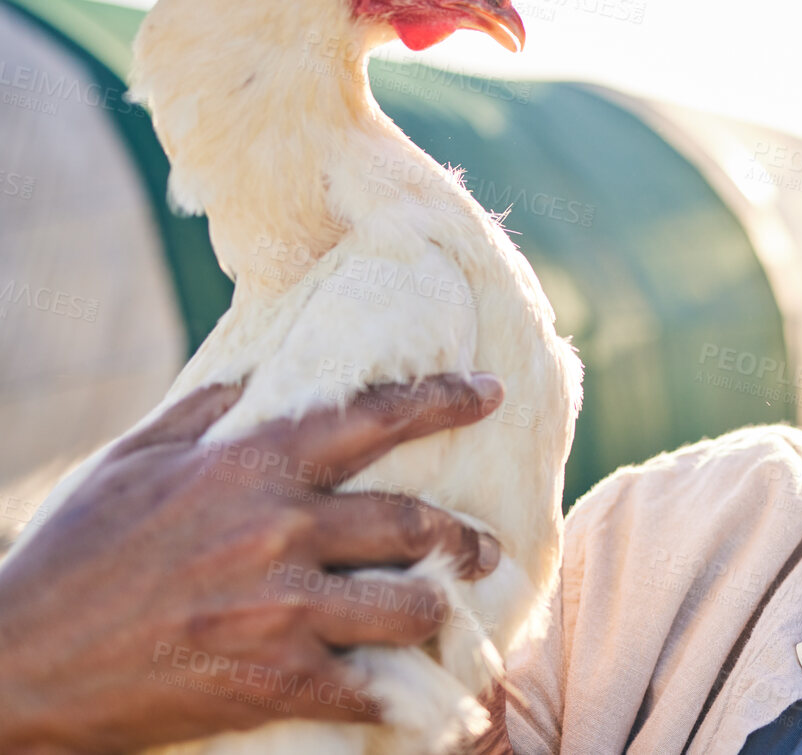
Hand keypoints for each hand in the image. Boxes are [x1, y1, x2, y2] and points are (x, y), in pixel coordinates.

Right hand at [0, 371, 505, 753]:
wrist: (18, 662)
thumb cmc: (74, 552)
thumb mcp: (136, 458)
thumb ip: (212, 409)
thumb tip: (266, 372)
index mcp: (252, 465)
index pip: (375, 418)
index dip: (445, 400)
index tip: (491, 394)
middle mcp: (279, 530)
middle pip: (413, 521)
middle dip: (461, 537)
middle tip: (482, 546)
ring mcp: (280, 610)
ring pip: (411, 605)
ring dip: (440, 610)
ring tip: (449, 611)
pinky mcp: (272, 682)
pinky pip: (371, 686)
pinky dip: (403, 692)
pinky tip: (419, 693)